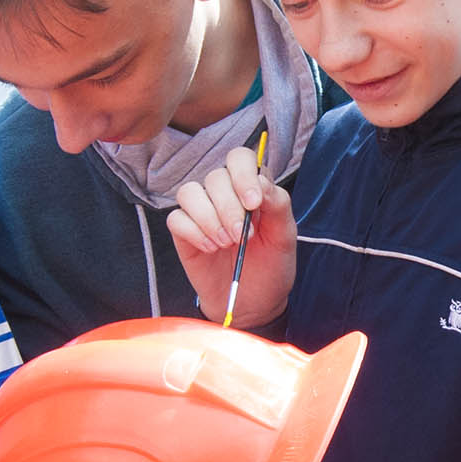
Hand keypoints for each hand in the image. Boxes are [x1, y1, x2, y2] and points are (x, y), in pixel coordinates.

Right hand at [165, 146, 295, 326]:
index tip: (254, 203)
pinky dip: (194, 233)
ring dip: (209, 219)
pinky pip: (177, 218)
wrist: (254, 303)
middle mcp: (224, 193)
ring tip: (226, 244)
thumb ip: (277, 204)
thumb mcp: (284, 237)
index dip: (244, 175)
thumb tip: (260, 183)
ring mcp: (201, 211)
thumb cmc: (271, 266)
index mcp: (251, 187)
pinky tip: (210, 249)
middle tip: (242, 237)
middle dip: (229, 208)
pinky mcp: (183, 231)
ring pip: (190, 192)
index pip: (240, 158)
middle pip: (215, 177)